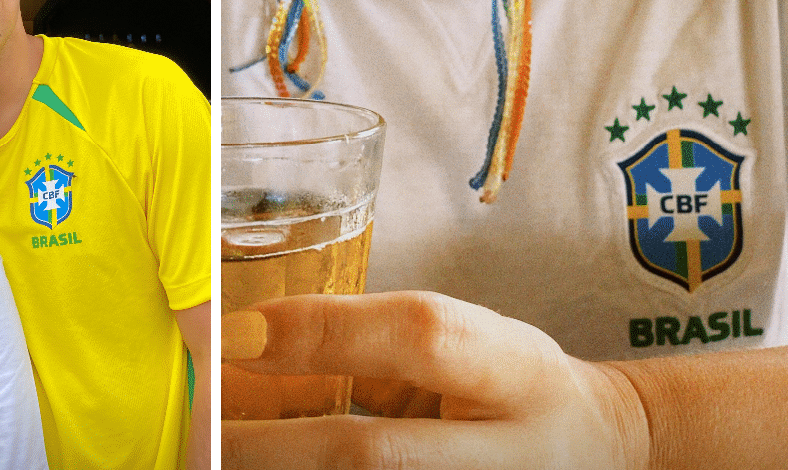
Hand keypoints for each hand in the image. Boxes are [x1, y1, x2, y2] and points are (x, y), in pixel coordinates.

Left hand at [221, 291, 648, 469]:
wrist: (594, 451)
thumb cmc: (510, 384)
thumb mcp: (460, 336)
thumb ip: (362, 335)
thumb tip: (240, 338)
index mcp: (508, 367)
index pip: (416, 338)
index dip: (319, 333)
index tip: (229, 333)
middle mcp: (497, 450)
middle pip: (367, 452)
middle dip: (265, 442)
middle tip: (193, 426)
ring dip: (273, 467)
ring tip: (209, 453)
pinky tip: (255, 464)